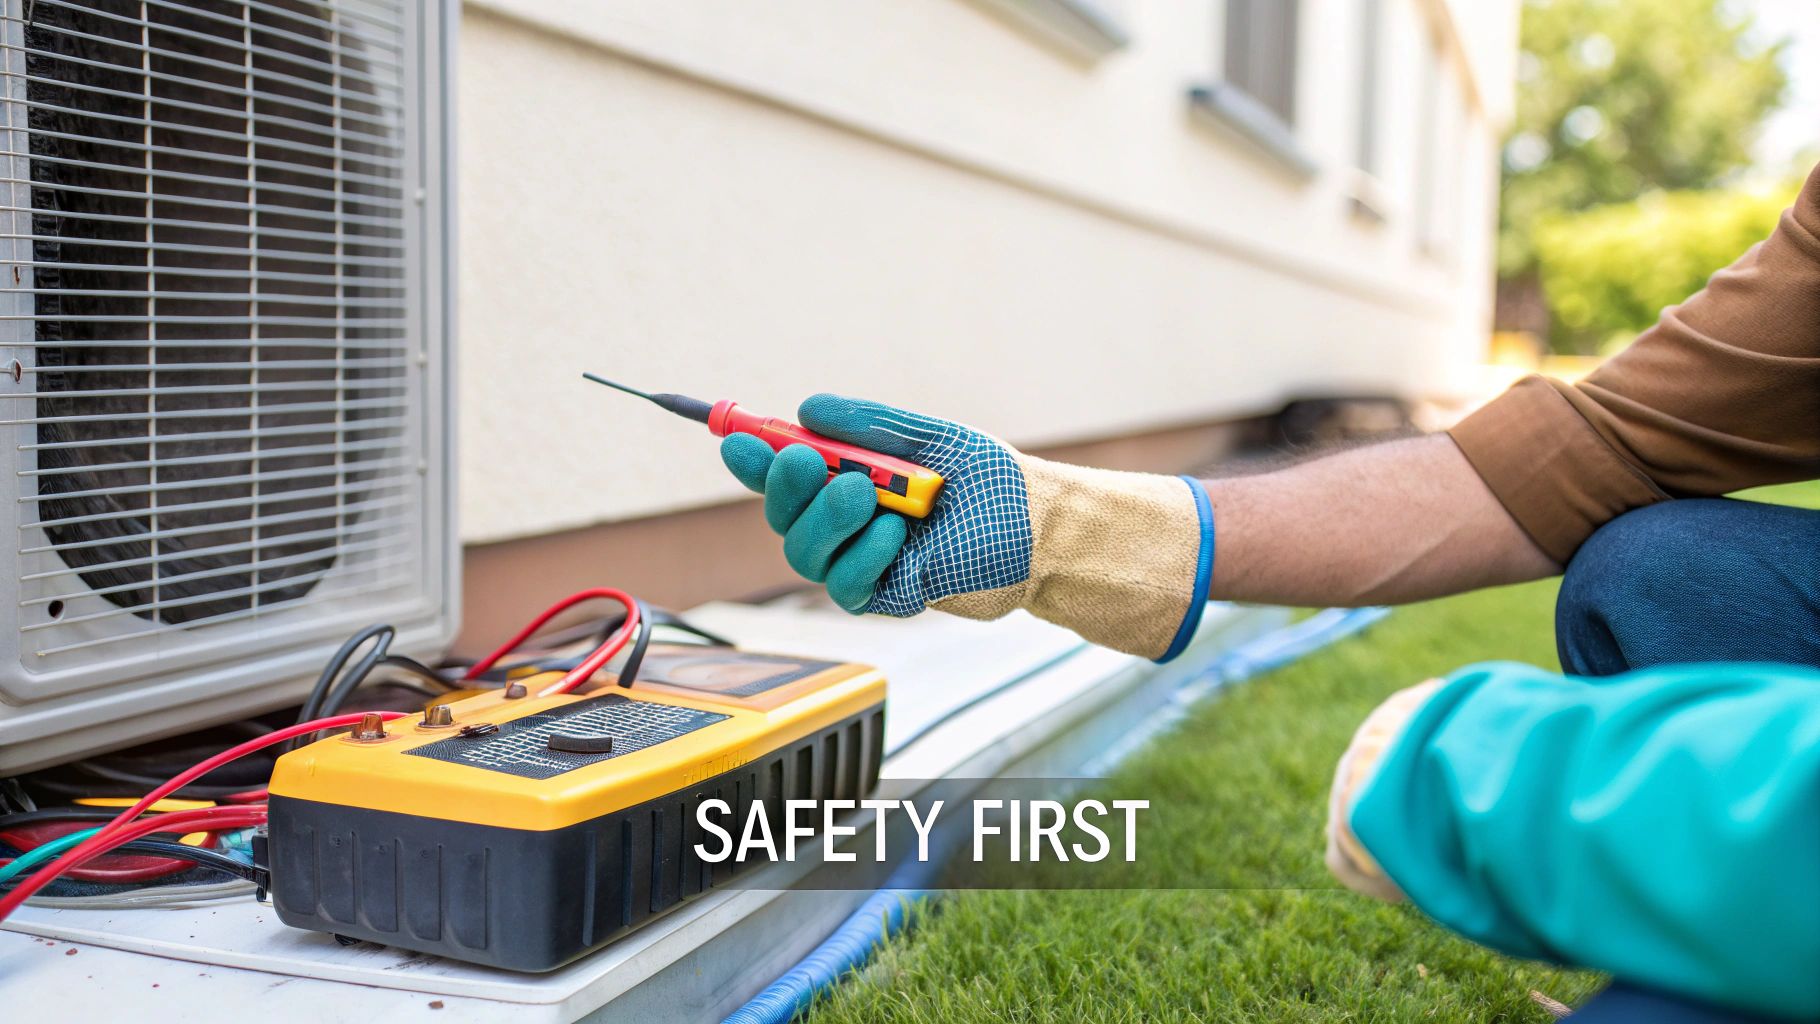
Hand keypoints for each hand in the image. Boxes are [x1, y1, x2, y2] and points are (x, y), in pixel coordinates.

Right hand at [719, 394, 1031, 615]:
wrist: (1040, 527)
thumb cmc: (990, 482)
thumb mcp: (929, 437)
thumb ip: (870, 425)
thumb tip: (808, 409)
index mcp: (850, 478)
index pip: (784, 473)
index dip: (754, 459)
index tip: (738, 440)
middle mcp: (848, 522)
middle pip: (782, 516)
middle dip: (785, 487)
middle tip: (807, 461)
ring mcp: (863, 560)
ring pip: (803, 553)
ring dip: (826, 520)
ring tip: (870, 494)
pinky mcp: (886, 595)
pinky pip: (846, 586)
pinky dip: (862, 556)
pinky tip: (896, 534)